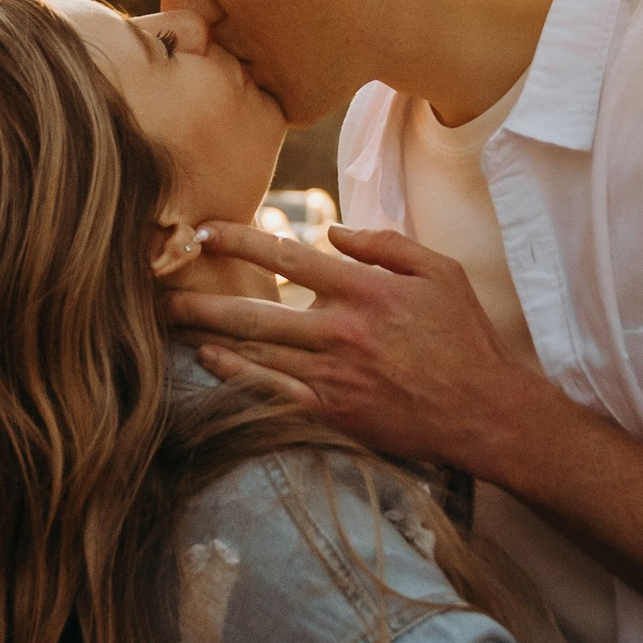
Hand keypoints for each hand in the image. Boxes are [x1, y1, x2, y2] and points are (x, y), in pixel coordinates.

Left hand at [168, 223, 537, 466]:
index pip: (287, 254)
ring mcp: (334, 374)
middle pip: (256, 309)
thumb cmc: (465, 337)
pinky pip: (273, 392)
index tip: (205, 232)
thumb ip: (385, 245)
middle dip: (203, 296)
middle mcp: (341, 330)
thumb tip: (333, 233)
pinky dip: (236, 376)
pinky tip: (209, 361)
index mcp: (365, 290)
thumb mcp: (439, 272)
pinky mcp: (333, 410)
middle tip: (160, 287)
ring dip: (209, 335)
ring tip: (171, 322)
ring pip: (256, 352)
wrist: (482, 410)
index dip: (240, 240)